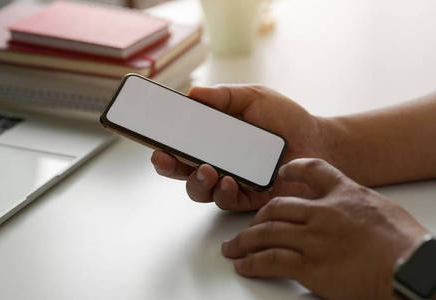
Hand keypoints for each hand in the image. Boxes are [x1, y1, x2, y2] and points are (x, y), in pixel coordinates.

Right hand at [151, 85, 331, 210]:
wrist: (318, 141)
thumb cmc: (285, 119)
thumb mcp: (254, 98)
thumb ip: (225, 96)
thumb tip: (193, 93)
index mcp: (213, 139)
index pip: (180, 144)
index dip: (163, 143)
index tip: (152, 138)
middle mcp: (217, 162)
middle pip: (181, 170)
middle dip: (168, 166)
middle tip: (162, 158)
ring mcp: (231, 181)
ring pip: (200, 190)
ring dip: (195, 181)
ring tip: (205, 170)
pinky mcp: (249, 198)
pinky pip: (227, 201)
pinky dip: (223, 192)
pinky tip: (227, 181)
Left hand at [221, 158, 429, 299]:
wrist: (412, 268)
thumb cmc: (406, 244)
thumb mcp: (383, 210)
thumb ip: (358, 206)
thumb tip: (350, 213)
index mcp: (343, 194)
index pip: (313, 170)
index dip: (293, 168)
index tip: (282, 172)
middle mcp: (323, 213)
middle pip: (276, 207)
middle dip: (257, 218)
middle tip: (248, 227)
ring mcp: (313, 239)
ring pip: (266, 233)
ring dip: (244, 242)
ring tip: (232, 248)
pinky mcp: (310, 266)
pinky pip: (271, 261)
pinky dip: (253, 263)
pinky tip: (244, 265)